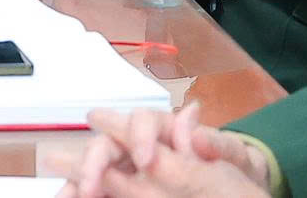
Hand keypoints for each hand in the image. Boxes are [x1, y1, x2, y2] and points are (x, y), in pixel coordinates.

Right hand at [56, 106, 270, 197]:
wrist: (240, 191)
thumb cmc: (237, 171)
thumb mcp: (234, 157)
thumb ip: (216, 143)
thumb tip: (192, 116)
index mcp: (166, 130)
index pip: (142, 121)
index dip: (137, 134)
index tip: (147, 161)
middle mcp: (141, 146)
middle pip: (107, 144)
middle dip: (93, 161)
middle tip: (90, 187)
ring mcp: (130, 171)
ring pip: (95, 169)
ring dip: (77, 180)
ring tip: (66, 195)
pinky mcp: (125, 189)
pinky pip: (101, 189)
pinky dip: (80, 192)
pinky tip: (70, 197)